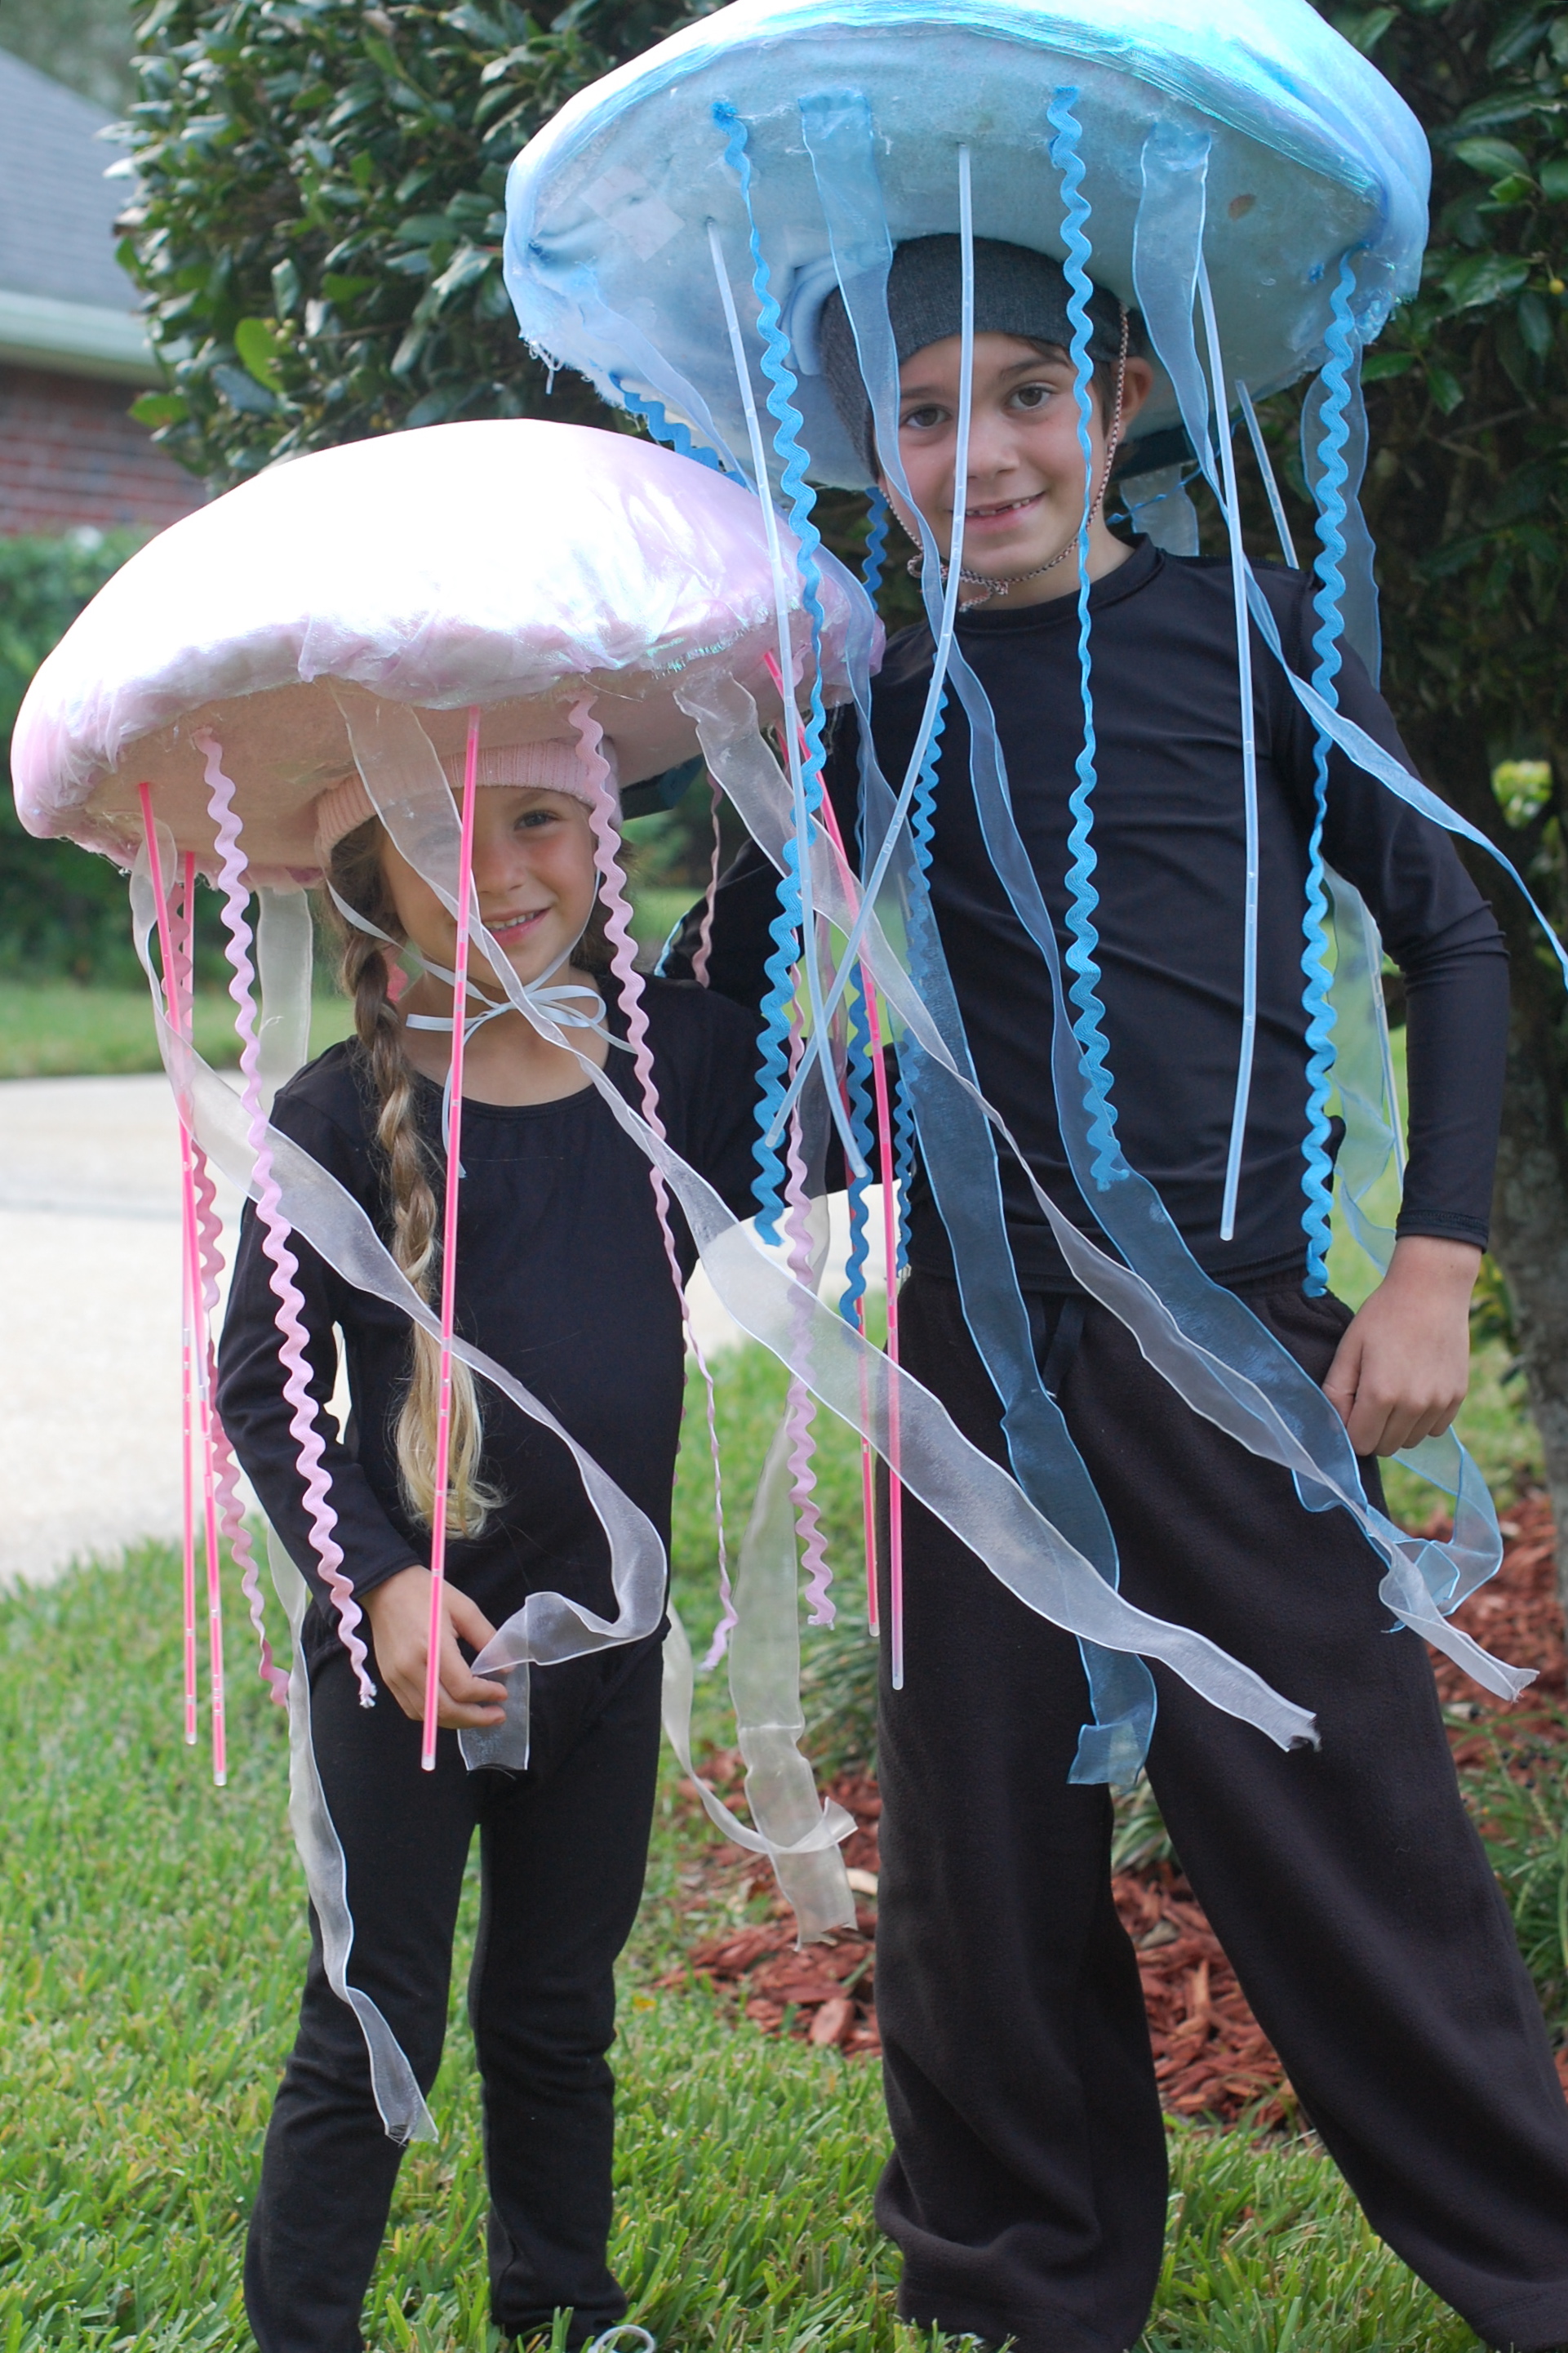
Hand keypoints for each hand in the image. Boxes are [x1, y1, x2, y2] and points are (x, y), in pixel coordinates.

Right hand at [362, 1564, 506, 1729]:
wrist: (386, 1588)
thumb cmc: (426, 1593)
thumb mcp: (464, 1608)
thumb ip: (487, 1638)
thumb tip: (506, 1668)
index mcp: (433, 1646)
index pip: (463, 1687)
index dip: (487, 1695)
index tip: (503, 1693)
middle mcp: (411, 1667)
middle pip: (446, 1710)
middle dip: (476, 1718)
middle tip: (497, 1715)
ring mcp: (397, 1677)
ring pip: (429, 1716)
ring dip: (457, 1721)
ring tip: (478, 1715)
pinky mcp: (389, 1680)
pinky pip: (413, 1710)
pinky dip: (435, 1716)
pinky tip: (452, 1709)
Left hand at [1322, 1235, 1481, 1456]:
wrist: (1431, 1290)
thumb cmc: (1383, 1316)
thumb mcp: (1349, 1348)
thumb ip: (1336, 1391)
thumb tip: (1335, 1427)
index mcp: (1381, 1394)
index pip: (1361, 1444)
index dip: (1350, 1431)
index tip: (1349, 1410)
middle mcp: (1414, 1405)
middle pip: (1386, 1447)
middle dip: (1372, 1431)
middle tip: (1369, 1399)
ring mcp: (1440, 1403)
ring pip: (1410, 1441)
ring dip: (1397, 1427)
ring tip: (1393, 1392)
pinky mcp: (1457, 1397)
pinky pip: (1434, 1429)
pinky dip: (1421, 1419)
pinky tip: (1415, 1389)